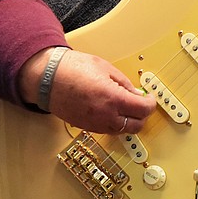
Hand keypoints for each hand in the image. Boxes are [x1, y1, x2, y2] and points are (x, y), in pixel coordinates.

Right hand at [19, 47, 155, 134]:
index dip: (150, 103)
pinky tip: (110, 110)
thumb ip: (123, 82)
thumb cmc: (72, 68)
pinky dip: (114, 123)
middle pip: (136, 125)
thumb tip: (135, 93)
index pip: (143, 109)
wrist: (47, 78)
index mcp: (113, 98)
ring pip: (122, 131)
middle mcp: (106, 115)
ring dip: (128, 121)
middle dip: (142, 115)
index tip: (149, 98)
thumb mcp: (104, 67)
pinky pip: (108, 130)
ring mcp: (96, 124)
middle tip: (139, 103)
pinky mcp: (87, 128)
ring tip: (123, 106)